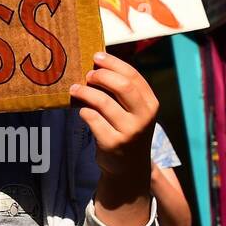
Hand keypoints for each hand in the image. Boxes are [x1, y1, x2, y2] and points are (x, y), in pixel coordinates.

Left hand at [70, 52, 157, 181]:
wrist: (129, 168)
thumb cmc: (128, 131)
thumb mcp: (134, 112)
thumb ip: (122, 92)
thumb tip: (97, 65)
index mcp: (151, 104)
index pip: (133, 76)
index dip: (113, 63)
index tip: (96, 57)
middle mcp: (144, 117)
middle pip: (122, 86)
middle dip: (101, 76)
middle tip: (87, 75)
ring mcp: (129, 132)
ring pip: (103, 102)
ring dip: (85, 92)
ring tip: (75, 89)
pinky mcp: (112, 144)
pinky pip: (92, 119)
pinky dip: (83, 111)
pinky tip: (81, 110)